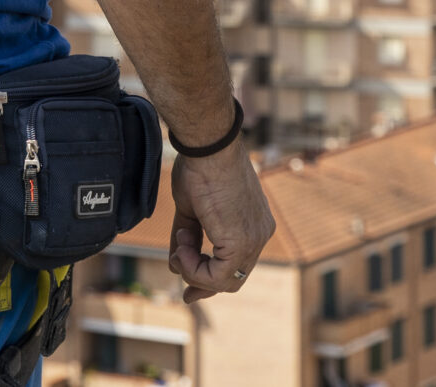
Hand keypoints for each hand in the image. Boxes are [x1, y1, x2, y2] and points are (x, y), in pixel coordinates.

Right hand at [166, 145, 274, 301]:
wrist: (209, 147)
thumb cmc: (201, 168)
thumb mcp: (193, 210)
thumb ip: (190, 238)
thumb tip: (175, 264)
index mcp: (254, 223)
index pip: (237, 264)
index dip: (212, 278)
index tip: (188, 284)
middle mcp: (260, 233)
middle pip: (233, 277)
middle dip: (204, 283)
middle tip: (184, 287)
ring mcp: (254, 239)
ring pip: (225, 281)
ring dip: (194, 270)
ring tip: (180, 244)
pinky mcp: (241, 242)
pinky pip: (217, 276)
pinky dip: (194, 269)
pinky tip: (182, 247)